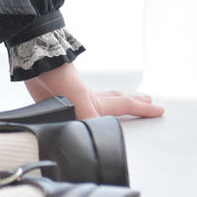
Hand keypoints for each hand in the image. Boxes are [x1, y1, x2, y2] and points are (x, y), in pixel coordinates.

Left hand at [23, 62, 163, 118]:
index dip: (143, 109)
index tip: (160, 110)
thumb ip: (88, 117)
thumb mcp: (76, 99)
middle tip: (148, 101)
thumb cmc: (56, 77)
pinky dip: (84, 107)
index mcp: (95, 101)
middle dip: (134, 102)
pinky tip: (78, 110)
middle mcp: (88, 98)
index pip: (125, 105)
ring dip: (113, 101)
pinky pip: (77, 106)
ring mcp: (73, 97)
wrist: (35, 62)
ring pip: (100, 99)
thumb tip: (95, 134)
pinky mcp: (57, 99)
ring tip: (120, 103)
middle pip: (117, 100)